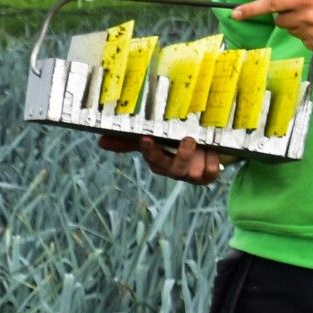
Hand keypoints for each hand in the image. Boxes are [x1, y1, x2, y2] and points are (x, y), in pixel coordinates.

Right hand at [98, 134, 223, 184]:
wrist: (203, 146)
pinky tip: (212, 149)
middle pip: (173, 170)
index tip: (146, 138)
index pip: (152, 159)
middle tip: (187, 140)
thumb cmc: (173, 141)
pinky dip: (212, 162)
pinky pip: (211, 174)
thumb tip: (100, 141)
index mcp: (159, 160)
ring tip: (200, 141)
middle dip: (180, 157)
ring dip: (198, 157)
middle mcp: (174, 170)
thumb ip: (129, 140)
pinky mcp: (207, 175)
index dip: (149, 151)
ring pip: (193, 173)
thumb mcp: (154, 137)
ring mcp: (191, 174)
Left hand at [229, 0, 312, 54]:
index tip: (235, 14)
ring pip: (292, 32)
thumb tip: (278, 6)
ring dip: (300, 26)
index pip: (271, 4)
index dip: (251, 9)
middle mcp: (307, 17)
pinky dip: (312, 37)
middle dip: (287, 16)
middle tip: (306, 11)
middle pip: (280, 21)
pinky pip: (305, 42)